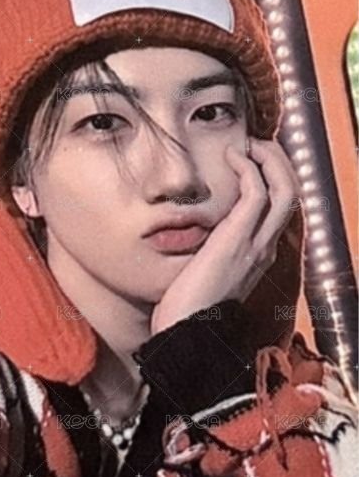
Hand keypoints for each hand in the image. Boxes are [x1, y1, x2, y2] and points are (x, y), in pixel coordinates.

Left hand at [150, 138, 300, 334]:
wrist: (184, 332)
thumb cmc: (186, 308)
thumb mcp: (203, 274)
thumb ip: (207, 252)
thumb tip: (189, 236)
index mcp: (258, 255)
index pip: (280, 209)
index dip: (275, 179)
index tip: (254, 159)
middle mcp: (265, 248)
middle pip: (292, 194)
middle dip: (280, 163)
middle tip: (258, 144)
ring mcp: (256, 244)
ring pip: (285, 189)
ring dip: (270, 159)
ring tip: (249, 144)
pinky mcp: (239, 238)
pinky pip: (257, 191)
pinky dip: (249, 166)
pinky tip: (232, 156)